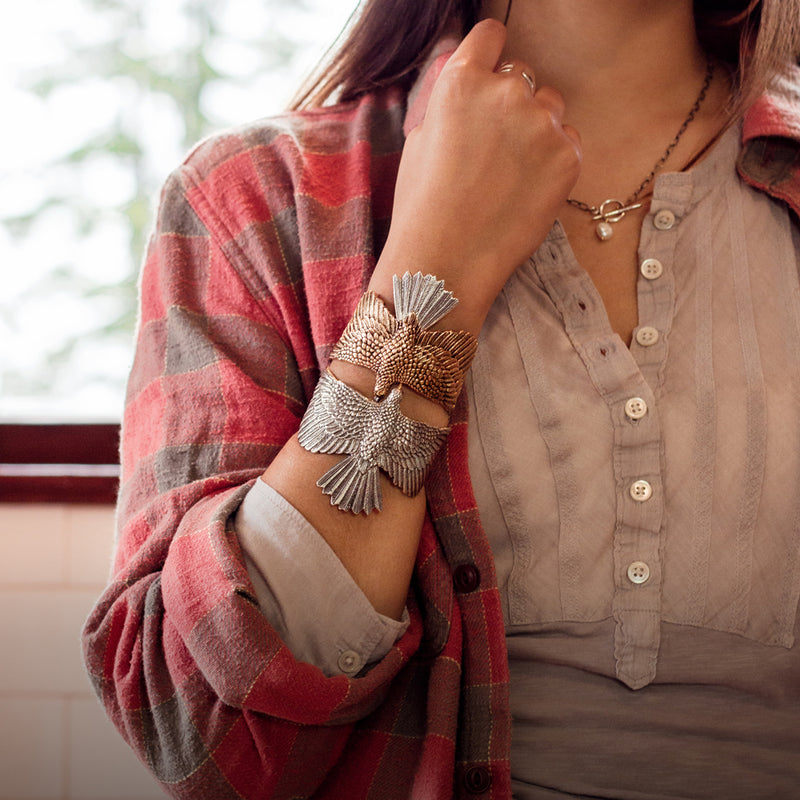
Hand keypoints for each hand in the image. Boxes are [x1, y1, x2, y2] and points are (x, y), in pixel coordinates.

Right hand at [372, 18, 581, 334]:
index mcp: (462, 81)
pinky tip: (526, 190)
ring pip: (550, 107)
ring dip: (536, 128)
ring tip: (510, 174)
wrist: (447, 260)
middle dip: (511, 102)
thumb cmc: (423, 207)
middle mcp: (507, 92)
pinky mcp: (568, 156)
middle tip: (494, 147)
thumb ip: (448, 102)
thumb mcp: (418, 141)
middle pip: (523, 75)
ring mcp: (542, 124)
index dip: (490, 55)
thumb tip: (468, 84)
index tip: (491, 74)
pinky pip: (567, 141)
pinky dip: (553, 159)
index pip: (491, 36)